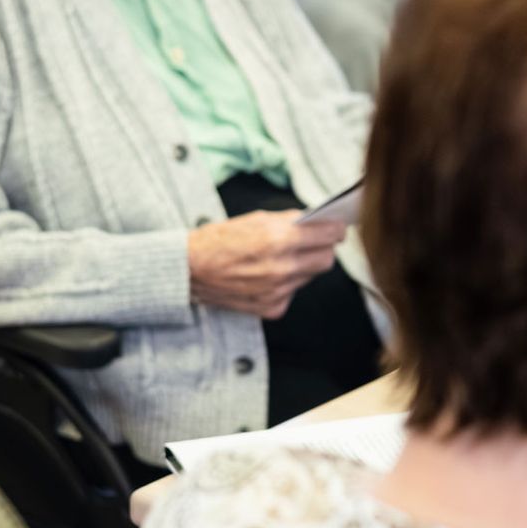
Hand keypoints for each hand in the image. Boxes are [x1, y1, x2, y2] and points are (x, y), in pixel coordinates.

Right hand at [189, 210, 345, 319]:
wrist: (188, 271)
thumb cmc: (218, 240)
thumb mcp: (254, 219)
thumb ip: (288, 221)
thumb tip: (316, 221)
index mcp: (278, 240)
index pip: (329, 236)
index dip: (336, 229)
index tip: (338, 226)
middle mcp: (282, 268)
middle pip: (327, 260)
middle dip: (324, 248)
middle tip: (315, 241)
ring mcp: (278, 291)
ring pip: (310, 276)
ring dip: (303, 265)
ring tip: (284, 257)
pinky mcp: (272, 308)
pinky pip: (293, 292)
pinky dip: (287, 282)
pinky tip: (268, 275)